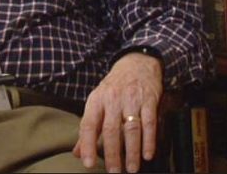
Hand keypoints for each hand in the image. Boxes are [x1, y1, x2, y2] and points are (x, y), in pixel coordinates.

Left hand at [73, 52, 162, 172]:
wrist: (136, 63)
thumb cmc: (115, 87)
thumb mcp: (98, 102)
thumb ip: (90, 127)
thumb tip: (77, 152)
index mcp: (96, 100)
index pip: (89, 124)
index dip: (87, 144)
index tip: (87, 162)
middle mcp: (112, 99)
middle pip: (111, 129)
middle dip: (112, 153)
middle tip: (113, 171)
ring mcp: (131, 99)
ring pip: (131, 128)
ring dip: (131, 151)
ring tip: (131, 168)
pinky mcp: (149, 99)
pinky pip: (149, 122)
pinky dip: (149, 140)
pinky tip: (148, 154)